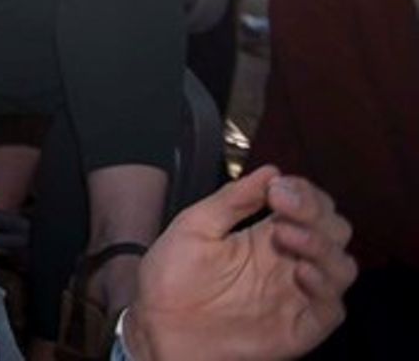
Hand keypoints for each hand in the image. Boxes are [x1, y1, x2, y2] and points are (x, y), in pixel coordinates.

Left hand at [126, 168, 353, 360]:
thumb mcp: (195, 227)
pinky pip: (332, 308)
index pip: (309, 208)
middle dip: (318, 212)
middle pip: (334, 232)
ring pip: (342, 267)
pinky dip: (325, 286)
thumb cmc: (171, 279)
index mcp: (267, 237)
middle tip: (284, 205)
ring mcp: (297, 296)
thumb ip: (232, 199)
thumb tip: (270, 171)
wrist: (158, 326)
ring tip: (288, 234)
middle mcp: (289, 263)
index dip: (304, 193)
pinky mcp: (300, 328)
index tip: (280, 186)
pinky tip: (301, 270)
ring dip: (322, 245)